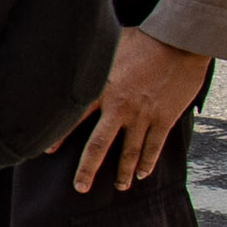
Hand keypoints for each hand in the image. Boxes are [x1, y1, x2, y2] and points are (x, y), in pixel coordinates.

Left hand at [62, 28, 210, 193]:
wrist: (179, 41)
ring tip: (119, 187)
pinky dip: (149, 162)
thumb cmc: (142, 39)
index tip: (47, 152)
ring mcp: (143, 115)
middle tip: (79, 188)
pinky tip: (143, 174)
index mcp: (100, 90)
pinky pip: (155, 145)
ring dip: (122, 171)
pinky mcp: (165, 118)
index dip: (58, 137)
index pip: (72, 119)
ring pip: (129, 151)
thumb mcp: (108, 46)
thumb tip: (72, 53)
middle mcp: (118, 107)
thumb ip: (92, 59)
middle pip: (97, 145)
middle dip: (87, 169)